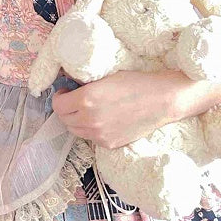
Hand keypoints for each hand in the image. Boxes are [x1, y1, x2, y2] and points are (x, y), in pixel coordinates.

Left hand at [51, 68, 192, 148]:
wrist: (162, 100)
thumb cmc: (135, 83)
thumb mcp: (104, 76)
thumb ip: (83, 83)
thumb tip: (67, 82)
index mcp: (86, 100)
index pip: (58, 105)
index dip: (59, 97)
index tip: (65, 91)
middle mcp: (90, 120)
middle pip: (64, 119)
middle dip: (66, 109)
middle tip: (74, 100)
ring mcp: (100, 135)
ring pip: (76, 130)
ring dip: (76, 120)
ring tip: (88, 110)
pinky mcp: (110, 144)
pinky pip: (91, 138)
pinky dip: (91, 129)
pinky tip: (102, 119)